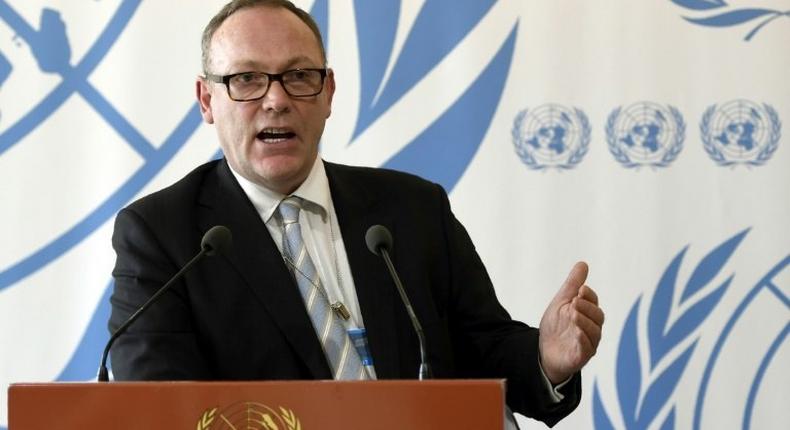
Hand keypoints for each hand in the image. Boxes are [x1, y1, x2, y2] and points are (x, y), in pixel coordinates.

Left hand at [538, 261, 603, 383]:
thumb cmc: (556, 326)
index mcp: (588, 314)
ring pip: (594, 332)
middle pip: (597, 317)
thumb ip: (572, 284)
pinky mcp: (581, 356)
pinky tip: (577, 332)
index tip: (580, 289)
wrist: (543, 350)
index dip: (589, 295)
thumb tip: (583, 263)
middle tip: (574, 301)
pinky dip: (583, 340)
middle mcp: (592, 328)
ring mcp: (588, 343)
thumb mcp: (561, 302)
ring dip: (584, 322)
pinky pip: (587, 349)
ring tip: (573, 314)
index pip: (594, 302)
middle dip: (587, 308)